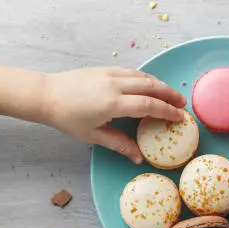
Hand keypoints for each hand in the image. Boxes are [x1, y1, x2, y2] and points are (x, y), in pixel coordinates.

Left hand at [42, 67, 185, 162]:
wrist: (45, 95)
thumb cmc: (67, 118)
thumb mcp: (93, 135)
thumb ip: (119, 144)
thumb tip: (139, 158)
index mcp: (113, 103)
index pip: (149, 105)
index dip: (167, 111)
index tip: (179, 117)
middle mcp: (115, 86)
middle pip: (151, 87)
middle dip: (170, 94)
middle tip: (182, 103)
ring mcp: (110, 75)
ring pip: (143, 76)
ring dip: (160, 85)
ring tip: (170, 94)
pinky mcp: (105, 69)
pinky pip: (131, 72)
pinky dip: (145, 78)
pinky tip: (150, 85)